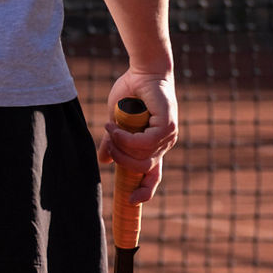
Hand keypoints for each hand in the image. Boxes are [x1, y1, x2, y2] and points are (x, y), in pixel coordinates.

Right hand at [97, 70, 177, 203]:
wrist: (143, 71)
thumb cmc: (131, 93)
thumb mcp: (117, 123)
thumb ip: (113, 142)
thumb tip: (104, 161)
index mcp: (154, 146)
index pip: (153, 175)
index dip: (145, 190)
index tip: (132, 201)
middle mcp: (164, 144)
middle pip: (143, 170)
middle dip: (121, 162)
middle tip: (108, 145)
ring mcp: (168, 135)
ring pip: (142, 157)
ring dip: (120, 146)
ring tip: (109, 129)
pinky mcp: (167, 125)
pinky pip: (144, 143)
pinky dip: (126, 138)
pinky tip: (114, 127)